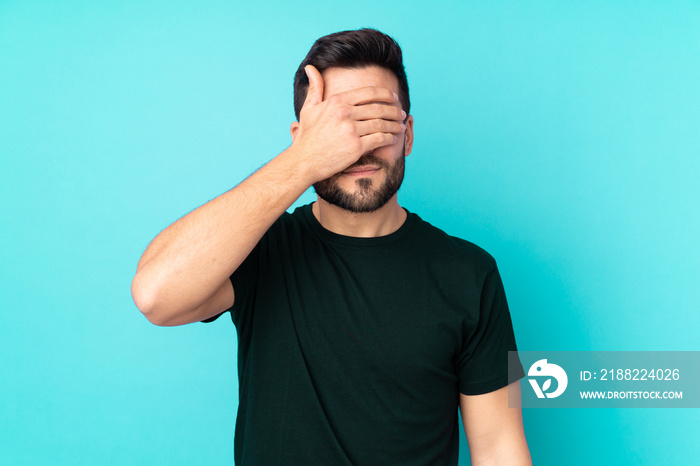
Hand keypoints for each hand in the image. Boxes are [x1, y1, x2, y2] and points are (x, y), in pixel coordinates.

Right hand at [290, 64, 406, 182]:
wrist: (304, 161)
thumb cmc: (307, 136)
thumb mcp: (309, 108)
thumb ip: (315, 88)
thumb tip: (310, 68)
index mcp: (337, 101)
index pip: (369, 93)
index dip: (385, 94)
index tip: (393, 97)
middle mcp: (345, 113)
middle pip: (378, 108)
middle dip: (394, 111)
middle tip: (402, 113)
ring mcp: (351, 130)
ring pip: (381, 124)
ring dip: (395, 125)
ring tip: (401, 127)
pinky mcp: (356, 146)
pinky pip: (379, 139)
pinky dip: (389, 138)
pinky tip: (393, 138)